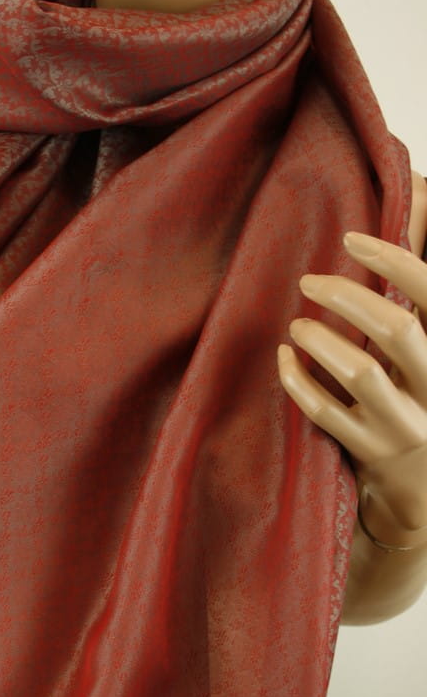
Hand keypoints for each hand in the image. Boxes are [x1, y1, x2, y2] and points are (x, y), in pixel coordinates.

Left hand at [277, 226, 426, 545]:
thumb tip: (407, 212)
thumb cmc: (419, 395)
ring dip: (320, 340)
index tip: (352, 239)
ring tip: (297, 325)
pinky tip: (284, 360)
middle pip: (398, 329)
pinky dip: (297, 381)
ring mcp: (402, 424)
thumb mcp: (426, 352)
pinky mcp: (368, 450)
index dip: (394, 259)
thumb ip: (413, 303)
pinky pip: (324, 411)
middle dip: (348, 297)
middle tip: (308, 282)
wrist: (423, 484)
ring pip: (360, 373)